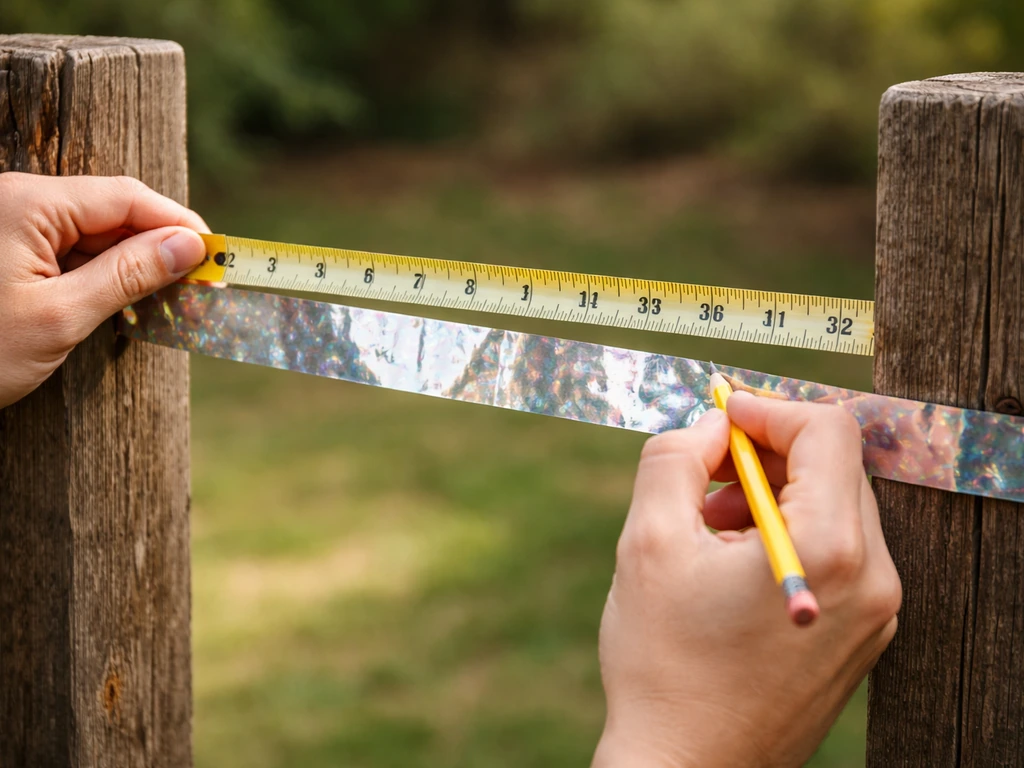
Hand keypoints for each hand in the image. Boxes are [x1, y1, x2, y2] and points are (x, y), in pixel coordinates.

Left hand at [0, 173, 208, 407]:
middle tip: (201, 287)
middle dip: (160, 248)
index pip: (126, 197)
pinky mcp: (8, 254)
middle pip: (113, 212)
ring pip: (95, 234)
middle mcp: (17, 203)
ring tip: (171, 302)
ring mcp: (11, 227)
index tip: (217, 258)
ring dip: (135, 265)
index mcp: (26, 203)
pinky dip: (105, 277)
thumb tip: (189, 247)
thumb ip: (129, 275)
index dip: (178, 225)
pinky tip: (129, 304)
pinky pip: (71, 253)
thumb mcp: (60, 316)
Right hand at [593, 394, 901, 767]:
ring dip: (772, 496)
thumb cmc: (663, 663)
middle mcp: (874, 580)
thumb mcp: (648, 541)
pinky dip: (786, 536)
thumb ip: (675, 457)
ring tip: (709, 527)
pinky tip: (730, 565)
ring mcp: (875, 615)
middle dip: (764, 455)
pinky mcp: (861, 637)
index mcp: (831, 549)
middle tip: (704, 477)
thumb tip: (710, 426)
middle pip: (834, 468)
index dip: (768, 409)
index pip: (827, 430)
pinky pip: (836, 555)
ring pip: (834, 510)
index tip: (719, 416)